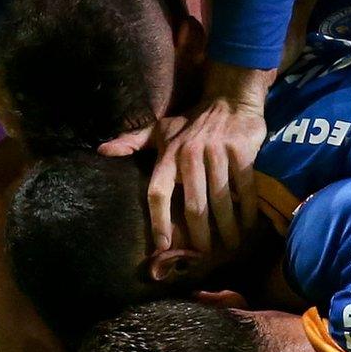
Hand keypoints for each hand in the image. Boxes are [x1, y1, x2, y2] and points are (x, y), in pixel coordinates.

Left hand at [129, 63, 271, 253]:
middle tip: (205, 254)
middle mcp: (190, 155)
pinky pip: (245, 187)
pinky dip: (248, 208)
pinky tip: (249, 224)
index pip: (158, 193)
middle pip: (194, 205)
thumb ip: (132, 142)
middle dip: (199, 234)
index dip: (159, 222)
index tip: (164, 247)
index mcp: (169, 154)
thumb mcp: (160, 130)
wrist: (230, 98)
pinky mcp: (241, 151)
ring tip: (229, 244)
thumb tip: (101, 150)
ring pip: (221, 200)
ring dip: (226, 227)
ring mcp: (217, 153)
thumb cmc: (192, 121)